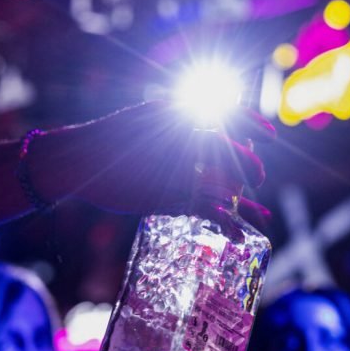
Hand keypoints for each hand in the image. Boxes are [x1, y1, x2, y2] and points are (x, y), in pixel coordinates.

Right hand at [28, 101, 274, 226]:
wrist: (79, 157)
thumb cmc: (107, 138)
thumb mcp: (142, 118)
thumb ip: (169, 120)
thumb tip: (191, 120)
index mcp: (180, 116)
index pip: (230, 117)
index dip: (254, 125)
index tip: (271, 135)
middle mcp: (184, 139)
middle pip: (232, 153)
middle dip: (250, 168)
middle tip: (258, 178)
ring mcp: (178, 168)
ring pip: (224, 184)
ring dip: (242, 201)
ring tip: (256, 212)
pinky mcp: (168, 195)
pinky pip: (207, 210)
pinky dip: (227, 223)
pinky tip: (237, 234)